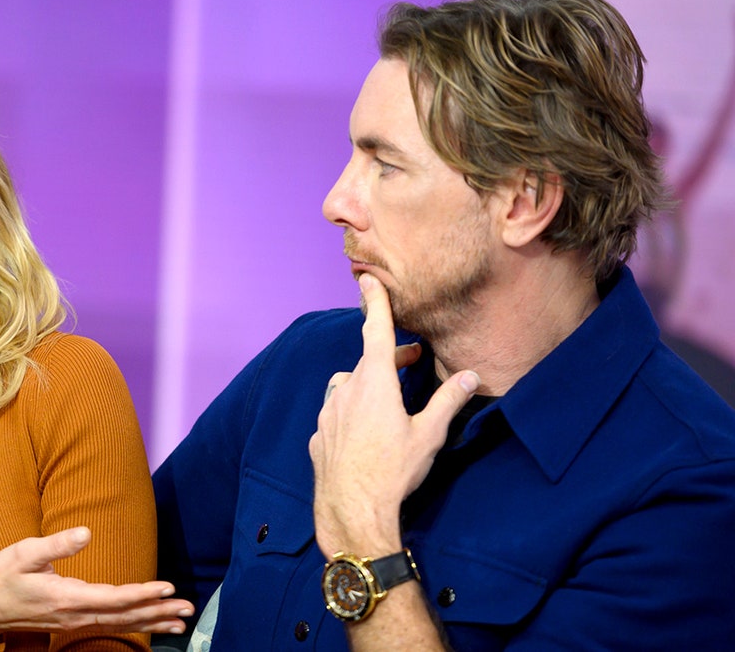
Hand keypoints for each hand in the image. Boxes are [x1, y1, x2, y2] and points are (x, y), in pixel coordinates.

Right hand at [0, 527, 193, 638]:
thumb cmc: (3, 577)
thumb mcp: (24, 553)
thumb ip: (56, 544)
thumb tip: (86, 532)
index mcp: (67, 597)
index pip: (114, 598)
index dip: (142, 593)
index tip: (167, 588)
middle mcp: (77, 615)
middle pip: (125, 616)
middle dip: (158, 611)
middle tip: (188, 608)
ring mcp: (77, 623)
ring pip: (122, 625)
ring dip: (153, 622)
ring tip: (181, 621)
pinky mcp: (76, 623)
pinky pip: (113, 627)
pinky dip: (138, 626)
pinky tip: (154, 625)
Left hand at [308, 273, 478, 557]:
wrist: (352, 509)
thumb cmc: (393, 470)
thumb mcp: (429, 434)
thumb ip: (449, 400)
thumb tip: (471, 376)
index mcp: (374, 383)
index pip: (376, 332)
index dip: (375, 304)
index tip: (367, 280)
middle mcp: (346, 391)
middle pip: (367, 362)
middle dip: (388, 356)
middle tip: (411, 360)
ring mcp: (327, 413)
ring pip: (346, 386)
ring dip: (365, 384)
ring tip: (387, 398)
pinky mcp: (318, 436)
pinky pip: (334, 415)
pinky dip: (349, 413)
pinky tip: (363, 433)